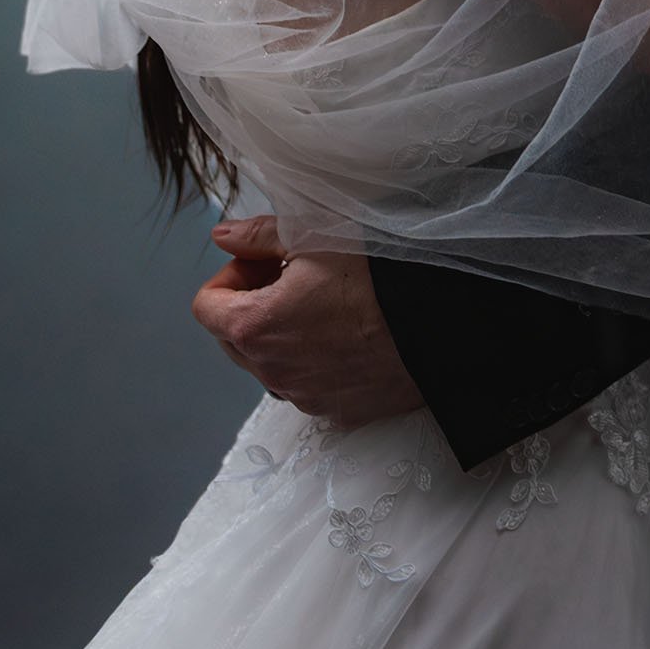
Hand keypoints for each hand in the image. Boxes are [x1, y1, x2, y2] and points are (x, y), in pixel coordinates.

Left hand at [191, 215, 424, 429]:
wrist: (443, 325)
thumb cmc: (382, 277)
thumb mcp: (318, 236)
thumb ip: (258, 236)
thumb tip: (222, 236)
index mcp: (256, 327)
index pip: (206, 307)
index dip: (231, 277)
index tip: (266, 263)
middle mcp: (272, 371)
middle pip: (233, 339)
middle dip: (252, 307)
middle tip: (293, 280)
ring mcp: (305, 396)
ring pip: (269, 364)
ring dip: (282, 337)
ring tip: (325, 308)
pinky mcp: (337, 412)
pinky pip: (307, 385)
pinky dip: (314, 362)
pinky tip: (349, 336)